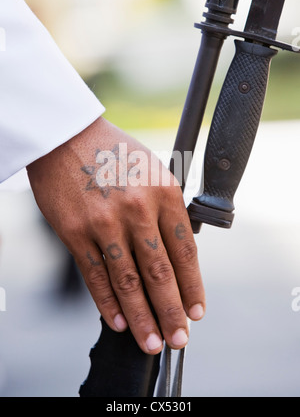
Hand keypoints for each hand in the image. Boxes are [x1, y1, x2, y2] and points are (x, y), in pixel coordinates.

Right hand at [27, 117, 205, 353]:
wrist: (66, 137)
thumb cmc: (113, 153)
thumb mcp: (152, 170)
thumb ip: (166, 208)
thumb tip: (175, 253)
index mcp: (164, 192)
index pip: (185, 250)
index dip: (192, 286)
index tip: (196, 311)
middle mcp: (138, 209)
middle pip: (160, 273)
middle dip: (172, 311)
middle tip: (179, 338)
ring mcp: (104, 223)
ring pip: (128, 282)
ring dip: (141, 318)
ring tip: (152, 342)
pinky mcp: (75, 232)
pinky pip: (96, 276)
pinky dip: (107, 303)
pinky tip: (118, 322)